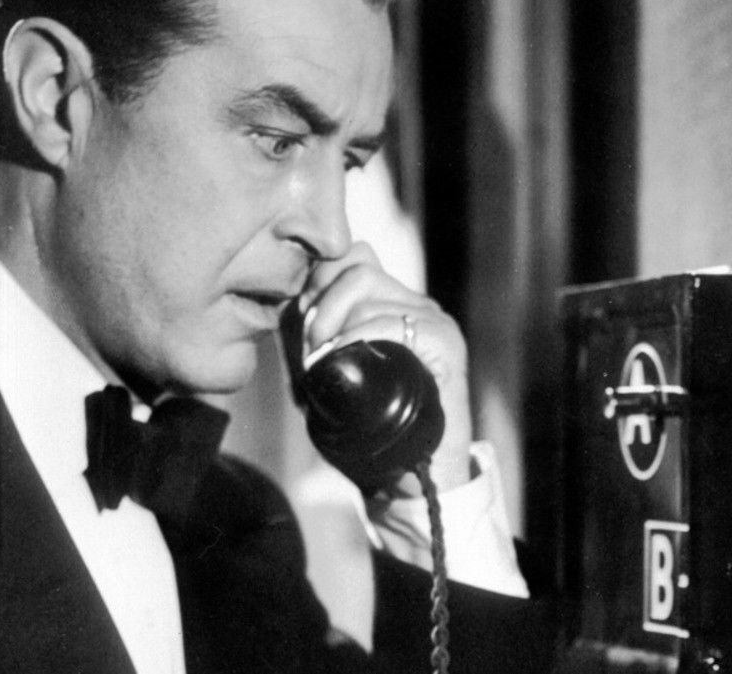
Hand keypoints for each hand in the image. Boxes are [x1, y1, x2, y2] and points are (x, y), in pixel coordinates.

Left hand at [298, 242, 472, 496]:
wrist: (416, 476)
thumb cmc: (371, 430)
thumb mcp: (331, 376)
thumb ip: (313, 343)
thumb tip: (286, 312)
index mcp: (392, 305)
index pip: (351, 257)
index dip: (317, 281)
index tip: (301, 326)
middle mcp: (415, 303)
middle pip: (356, 265)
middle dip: (319, 301)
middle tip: (307, 348)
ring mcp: (432, 318)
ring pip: (367, 284)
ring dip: (331, 320)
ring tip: (320, 360)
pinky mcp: (445, 340)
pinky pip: (392, 319)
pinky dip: (357, 336)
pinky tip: (341, 358)